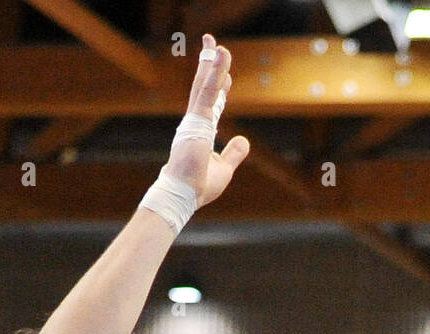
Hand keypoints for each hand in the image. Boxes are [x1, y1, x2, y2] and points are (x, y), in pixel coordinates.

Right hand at [166, 34, 249, 206]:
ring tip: (217, 43)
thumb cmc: (198, 185)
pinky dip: (213, 74)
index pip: (212, 102)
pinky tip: (218, 58)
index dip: (218, 85)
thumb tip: (245, 139)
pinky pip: (206, 92)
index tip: (225, 72)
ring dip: (212, 63)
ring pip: (205, 85)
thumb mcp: (224, 167)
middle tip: (213, 42)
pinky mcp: (196, 121)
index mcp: (201, 130)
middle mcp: (195, 121)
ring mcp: (194, 120)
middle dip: (209, 64)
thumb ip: (234, 152)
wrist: (184, 194)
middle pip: (205, 87)